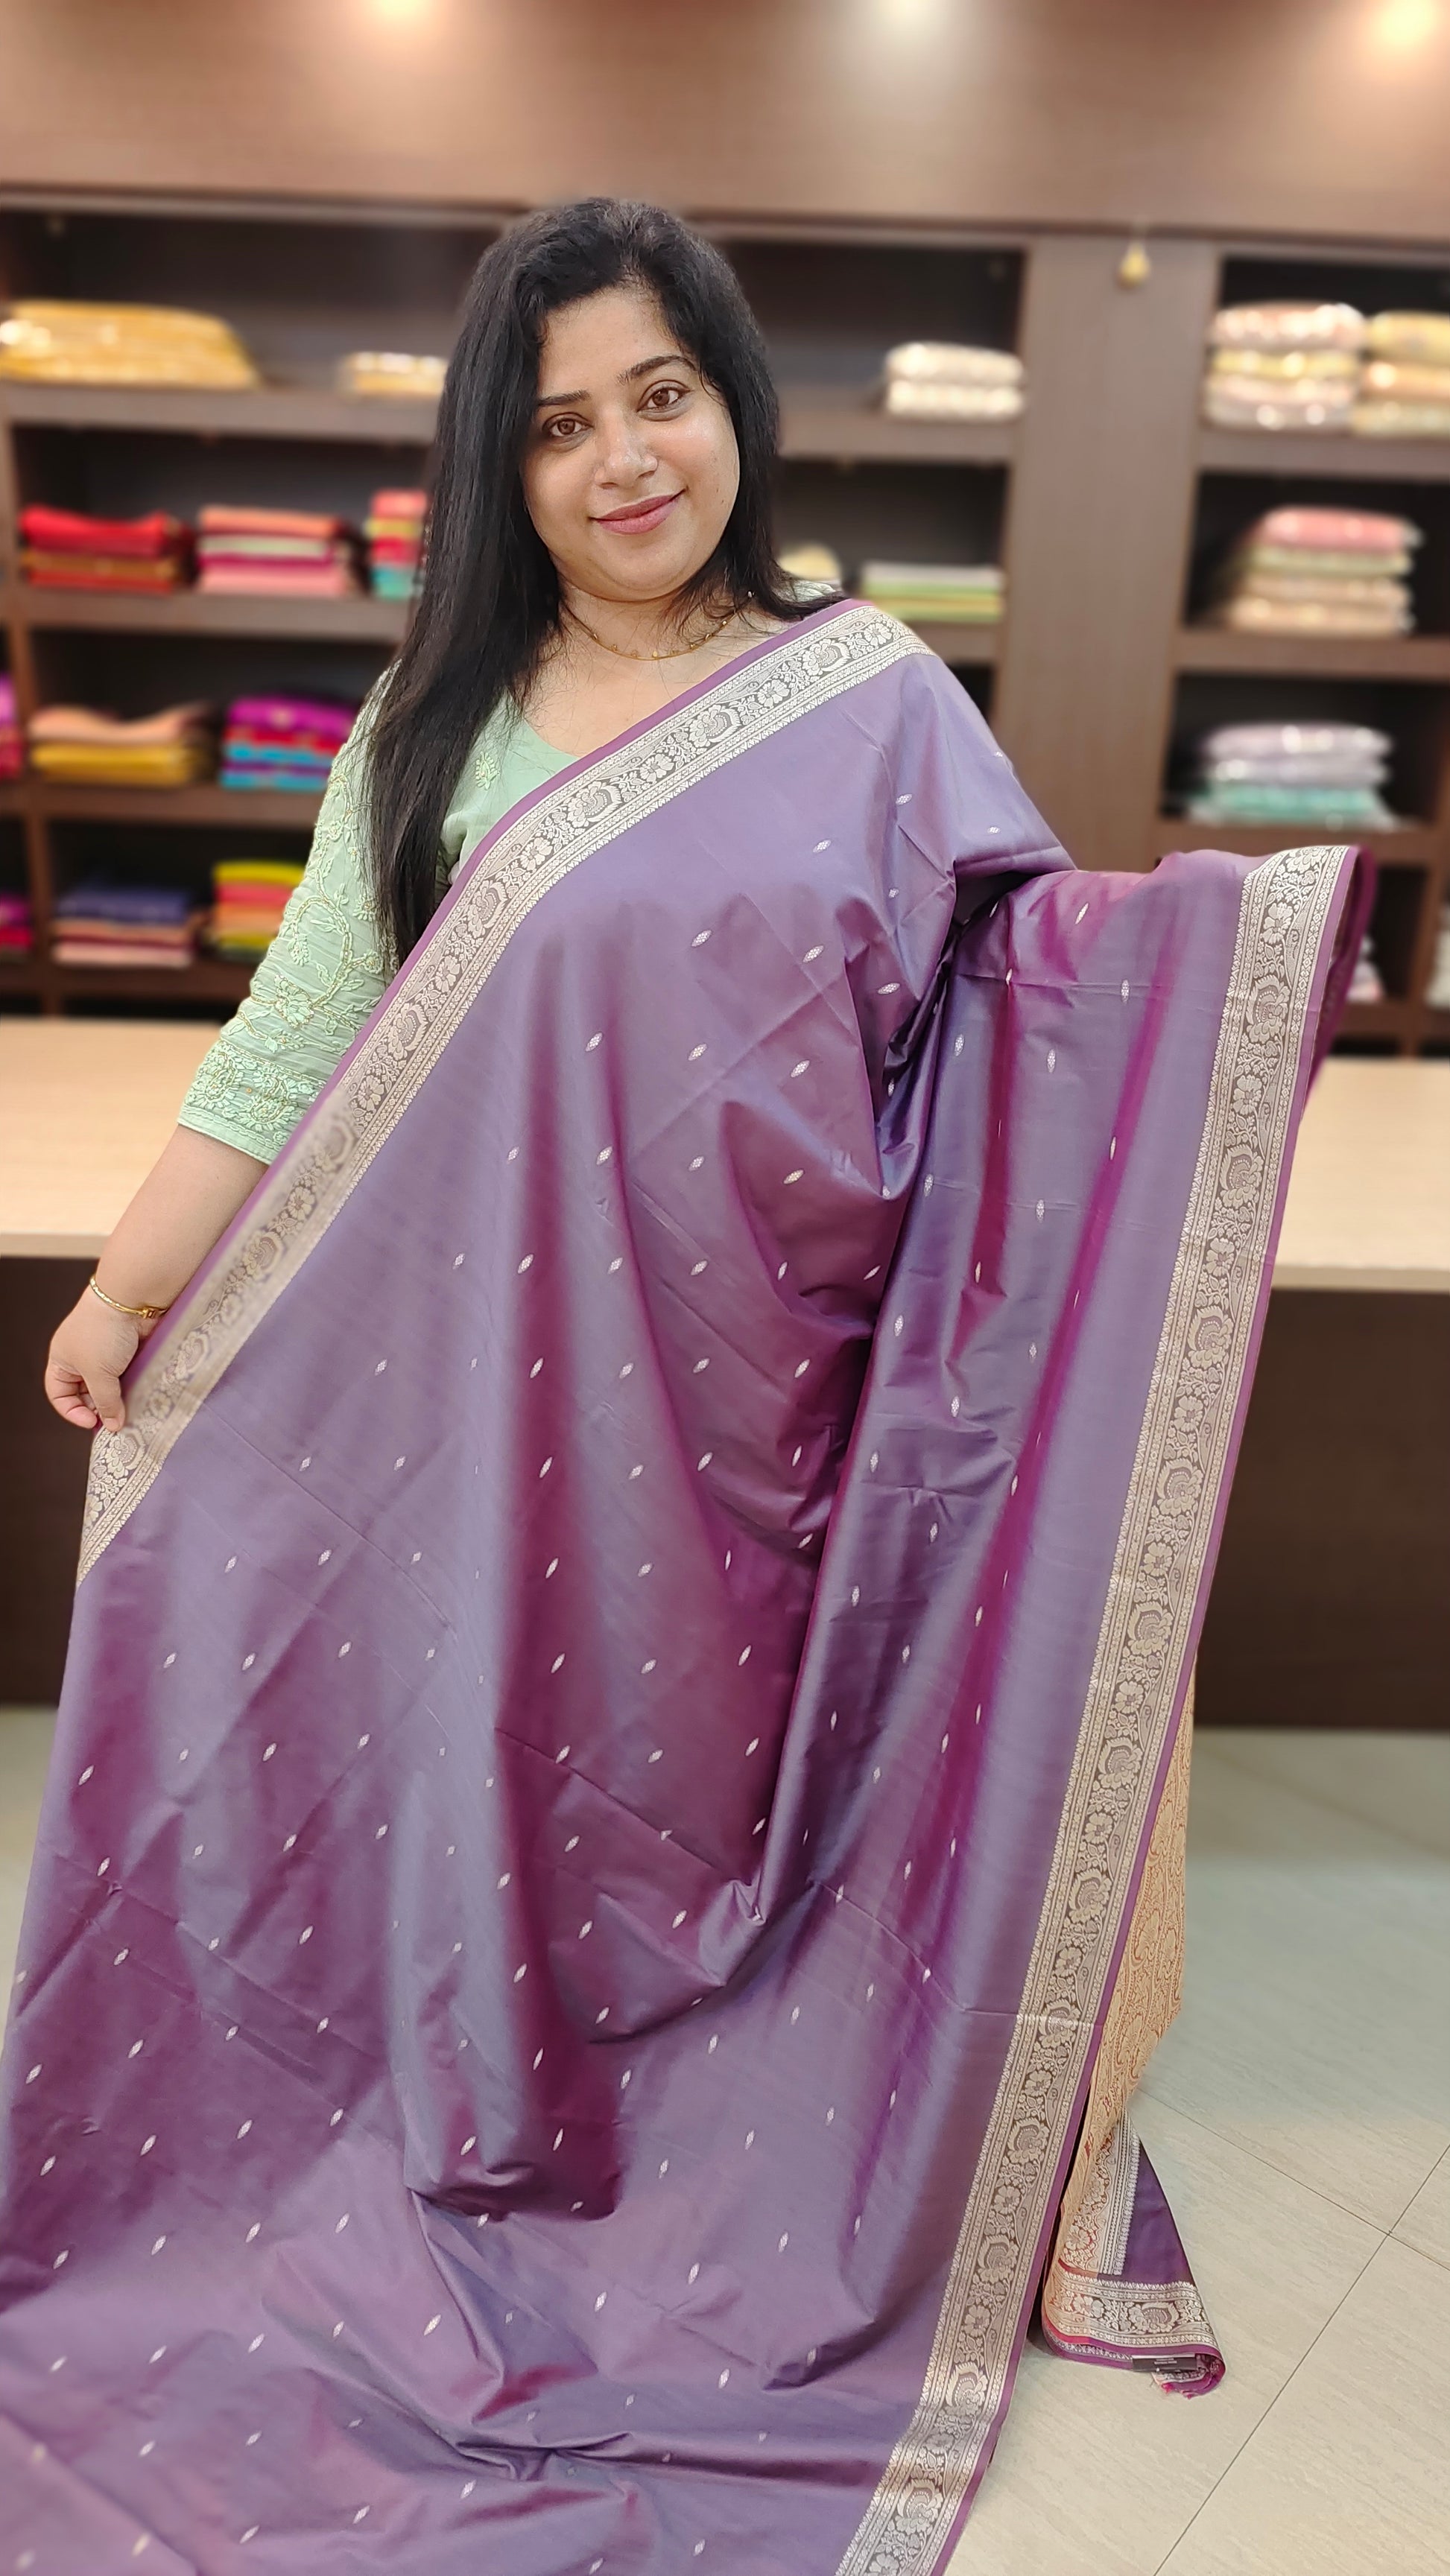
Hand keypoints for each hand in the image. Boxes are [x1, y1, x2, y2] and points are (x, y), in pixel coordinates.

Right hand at [45, 1289, 148, 1432]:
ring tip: (130, 1408)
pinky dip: (133, 1385)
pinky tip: (141, 1394)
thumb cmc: (103, 1331)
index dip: (73, 1411)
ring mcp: (106, 1353)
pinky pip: (128, 1375)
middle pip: (86, 1392)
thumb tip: (113, 1424)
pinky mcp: (128, 1350)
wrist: (131, 1300)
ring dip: (119, 1397)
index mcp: (62, 1360)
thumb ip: (105, 1402)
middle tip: (115, 1419)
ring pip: (110, 1385)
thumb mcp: (98, 1373)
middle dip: (99, 1407)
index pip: (59, 1395)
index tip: (93, 1422)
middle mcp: (81, 1357)